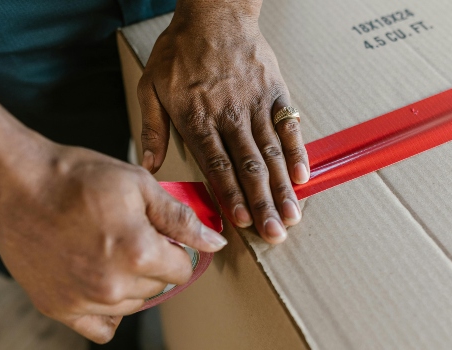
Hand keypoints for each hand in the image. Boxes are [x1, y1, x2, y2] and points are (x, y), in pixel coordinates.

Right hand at [0, 140, 226, 343]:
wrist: (15, 185)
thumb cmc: (75, 178)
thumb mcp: (137, 184)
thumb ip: (180, 217)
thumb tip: (214, 243)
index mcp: (139, 253)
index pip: (183, 268)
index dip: (175, 246)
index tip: (158, 232)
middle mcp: (114, 285)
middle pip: (159, 287)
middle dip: (153, 262)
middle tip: (127, 234)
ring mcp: (84, 301)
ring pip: (133, 304)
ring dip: (131, 283)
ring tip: (107, 249)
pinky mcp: (59, 309)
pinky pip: (101, 328)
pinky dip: (107, 310)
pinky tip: (99, 281)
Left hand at [138, 3, 308, 243]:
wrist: (214, 13)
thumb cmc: (180, 50)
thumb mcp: (152, 86)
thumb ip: (152, 128)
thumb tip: (149, 166)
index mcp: (198, 119)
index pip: (217, 165)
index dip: (230, 195)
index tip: (241, 222)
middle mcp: (230, 116)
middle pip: (248, 167)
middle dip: (262, 203)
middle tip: (274, 233)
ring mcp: (255, 105)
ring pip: (271, 153)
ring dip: (282, 188)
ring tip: (292, 216)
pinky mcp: (275, 93)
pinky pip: (288, 127)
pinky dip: (297, 153)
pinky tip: (303, 177)